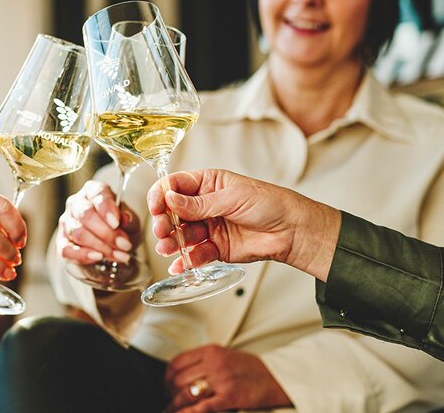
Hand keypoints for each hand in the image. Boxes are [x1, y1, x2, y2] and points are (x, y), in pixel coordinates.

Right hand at [57, 180, 139, 264]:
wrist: (111, 242)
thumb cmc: (119, 227)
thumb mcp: (130, 221)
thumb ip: (129, 220)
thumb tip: (125, 219)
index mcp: (93, 191)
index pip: (97, 195)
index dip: (106, 209)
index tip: (116, 223)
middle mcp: (76, 203)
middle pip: (86, 215)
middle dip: (106, 233)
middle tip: (124, 245)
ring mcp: (66, 222)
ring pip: (78, 233)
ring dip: (101, 247)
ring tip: (119, 255)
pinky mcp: (62, 242)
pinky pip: (67, 250)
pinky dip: (83, 255)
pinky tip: (98, 257)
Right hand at [146, 169, 339, 280]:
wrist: (292, 230)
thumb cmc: (269, 203)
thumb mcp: (232, 197)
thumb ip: (199, 203)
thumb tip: (170, 199)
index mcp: (207, 183)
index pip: (175, 185)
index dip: (162, 195)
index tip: (156, 206)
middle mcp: (204, 205)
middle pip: (173, 212)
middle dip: (164, 221)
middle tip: (162, 230)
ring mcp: (209, 227)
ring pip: (181, 235)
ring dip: (172, 242)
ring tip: (167, 248)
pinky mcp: (216, 248)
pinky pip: (195, 254)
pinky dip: (186, 261)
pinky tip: (179, 265)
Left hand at [164, 345, 290, 412]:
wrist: (277, 377)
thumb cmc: (250, 368)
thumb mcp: (225, 355)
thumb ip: (204, 361)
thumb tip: (181, 372)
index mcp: (211, 350)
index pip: (177, 362)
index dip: (167, 376)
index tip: (166, 385)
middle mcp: (214, 363)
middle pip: (179, 379)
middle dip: (170, 393)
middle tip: (168, 401)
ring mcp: (222, 379)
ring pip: (188, 392)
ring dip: (176, 404)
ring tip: (171, 410)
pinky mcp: (230, 396)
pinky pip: (203, 406)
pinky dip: (189, 412)